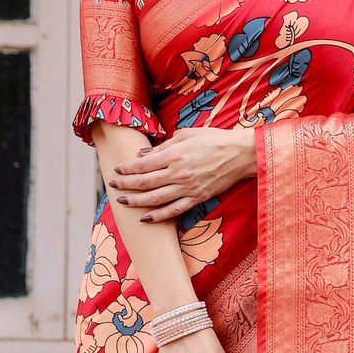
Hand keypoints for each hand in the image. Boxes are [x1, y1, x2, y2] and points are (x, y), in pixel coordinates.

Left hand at [108, 127, 255, 221]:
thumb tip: (144, 155)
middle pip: (144, 183)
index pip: (143, 165)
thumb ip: (164, 146)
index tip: (117, 170)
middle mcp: (178, 173)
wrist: (241, 154)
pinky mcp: (197, 198)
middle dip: (125, 185)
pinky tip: (145, 218)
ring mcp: (187, 188)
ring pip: (155, 199)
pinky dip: (158, 216)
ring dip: (136, 201)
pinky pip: (173, 210)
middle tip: (113, 186)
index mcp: (175, 155)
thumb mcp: (187, 134)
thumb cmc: (215, 139)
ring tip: (123, 201)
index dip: (127, 169)